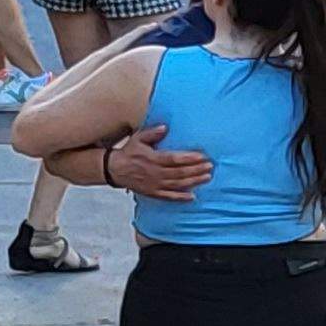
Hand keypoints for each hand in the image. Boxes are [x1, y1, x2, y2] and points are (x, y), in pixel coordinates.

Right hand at [103, 124, 217, 199]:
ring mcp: (154, 184)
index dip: (189, 158)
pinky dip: (180, 198)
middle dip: (196, 170)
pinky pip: (168, 197)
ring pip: (177, 185)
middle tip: (210, 166)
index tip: (202, 156)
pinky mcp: (153, 193)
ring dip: (193, 182)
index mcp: (153, 158)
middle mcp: (155, 173)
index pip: (174, 159)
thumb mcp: (138, 139)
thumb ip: (152, 133)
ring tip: (207, 177)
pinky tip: (192, 197)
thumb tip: (165, 127)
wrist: (115, 169)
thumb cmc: (129, 152)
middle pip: (179, 172)